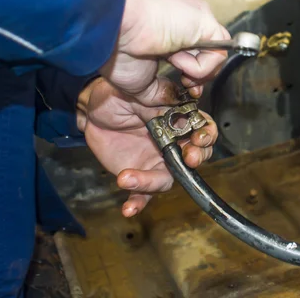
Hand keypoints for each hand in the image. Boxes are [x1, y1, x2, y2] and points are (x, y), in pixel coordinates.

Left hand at [77, 78, 217, 216]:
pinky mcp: (139, 175)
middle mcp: (174, 143)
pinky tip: (128, 209)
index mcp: (180, 120)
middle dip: (196, 159)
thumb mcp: (141, 90)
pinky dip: (137, 203)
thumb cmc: (120, 95)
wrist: (93, 110)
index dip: (206, 134)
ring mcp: (157, 162)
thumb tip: (180, 97)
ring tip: (128, 178)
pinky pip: (142, 194)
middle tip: (188, 158)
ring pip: (168, 179)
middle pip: (196, 157)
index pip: (204, 129)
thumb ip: (161, 96)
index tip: (198, 138)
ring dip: (153, 182)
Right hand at [100, 0, 229, 104]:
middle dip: (200, 77)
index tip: (183, 86)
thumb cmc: (115, 49)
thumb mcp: (141, 82)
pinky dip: (199, 67)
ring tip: (174, 65)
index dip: (193, 73)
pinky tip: (176, 57)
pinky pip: (217, 52)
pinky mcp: (204, 19)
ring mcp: (195, 16)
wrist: (112, 31)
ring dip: (196, 71)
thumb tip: (174, 100)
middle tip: (187, 86)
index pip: (194, 51)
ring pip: (216, 53)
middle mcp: (184, 17)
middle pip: (209, 52)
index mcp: (168, 25)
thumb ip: (161, 91)